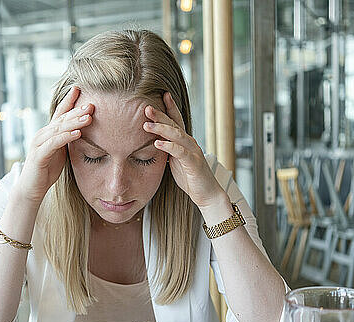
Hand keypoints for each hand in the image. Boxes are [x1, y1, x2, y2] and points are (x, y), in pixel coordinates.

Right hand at [16, 86, 93, 204]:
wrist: (32, 189)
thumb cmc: (47, 170)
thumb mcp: (61, 152)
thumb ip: (68, 141)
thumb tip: (83, 131)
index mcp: (49, 133)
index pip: (60, 113)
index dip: (69, 101)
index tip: (79, 88)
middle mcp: (42, 134)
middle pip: (61, 119)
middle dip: (76, 110)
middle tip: (91, 103)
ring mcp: (39, 143)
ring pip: (59, 128)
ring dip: (74, 122)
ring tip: (88, 116)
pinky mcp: (39, 155)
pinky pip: (54, 143)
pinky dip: (66, 137)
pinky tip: (78, 133)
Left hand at [143, 92, 224, 208]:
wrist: (207, 195)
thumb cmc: (190, 178)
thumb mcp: (174, 161)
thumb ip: (167, 150)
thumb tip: (153, 141)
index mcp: (185, 141)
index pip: (176, 121)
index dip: (169, 108)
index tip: (161, 94)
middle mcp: (190, 143)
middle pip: (174, 125)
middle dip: (160, 115)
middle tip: (146, 107)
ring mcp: (193, 152)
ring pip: (177, 135)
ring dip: (161, 129)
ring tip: (146, 125)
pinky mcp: (194, 163)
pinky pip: (180, 152)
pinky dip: (169, 146)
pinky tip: (158, 143)